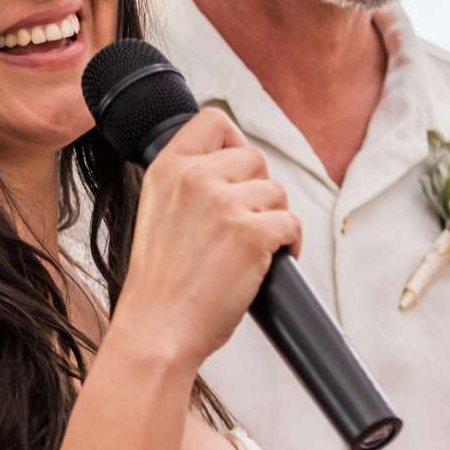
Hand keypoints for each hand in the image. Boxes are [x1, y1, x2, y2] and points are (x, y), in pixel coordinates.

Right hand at [112, 109, 298, 368]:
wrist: (158, 329)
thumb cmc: (160, 283)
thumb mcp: (157, 213)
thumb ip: (188, 184)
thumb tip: (235, 169)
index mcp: (168, 169)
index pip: (213, 120)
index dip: (234, 141)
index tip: (238, 169)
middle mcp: (196, 178)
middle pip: (254, 158)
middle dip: (259, 189)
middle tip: (248, 222)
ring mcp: (225, 205)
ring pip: (276, 192)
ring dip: (274, 219)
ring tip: (255, 248)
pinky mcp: (252, 234)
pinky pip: (291, 223)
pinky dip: (290, 243)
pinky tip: (271, 260)